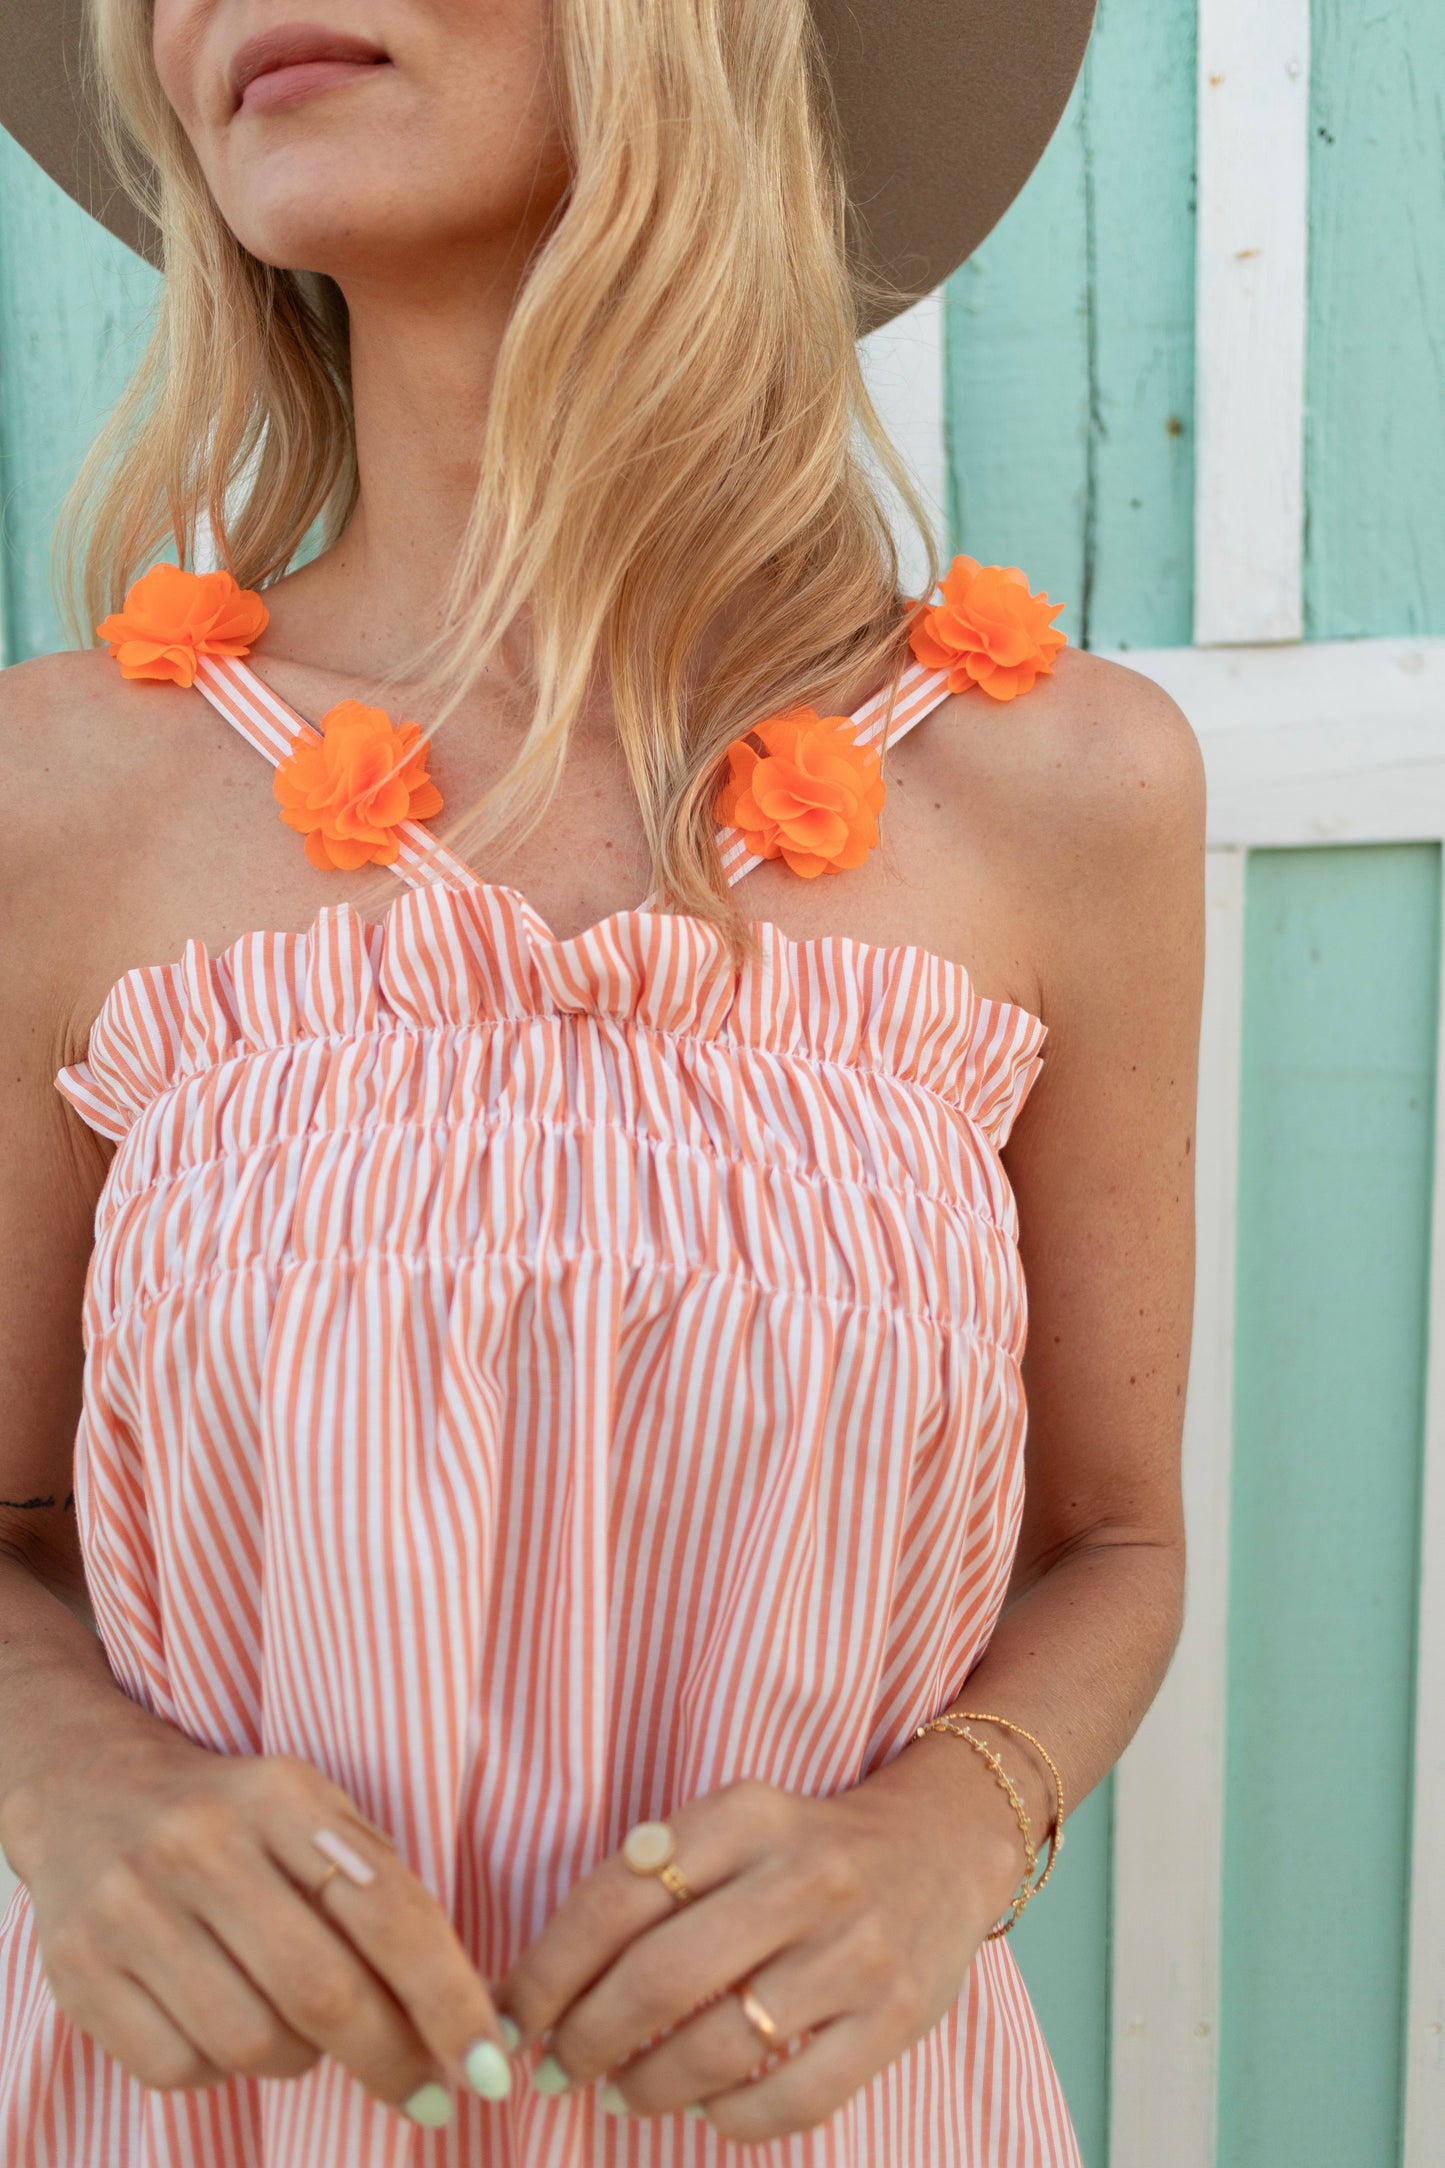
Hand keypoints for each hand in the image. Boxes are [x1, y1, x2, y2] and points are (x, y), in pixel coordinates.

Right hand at [3, 1720, 513, 2124]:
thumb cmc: (236, 1821)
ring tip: (304, 2030)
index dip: (448, 1997)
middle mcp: (200, 1845)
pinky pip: (181, 2067)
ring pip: (254, 2043)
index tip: (492, 2062)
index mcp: (278, 1795)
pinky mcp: (81, 1971)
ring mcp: (132, 1908)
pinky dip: (222, 2069)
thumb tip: (467, 2012)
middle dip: (393, 2058)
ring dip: (302, 2060)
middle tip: (431, 2093)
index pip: (387, 1907)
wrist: (90, 1793)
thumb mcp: (311, 1814)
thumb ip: (381, 1890)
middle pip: (324, 1991)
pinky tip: (226, 2026)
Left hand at [497, 1749, 1024, 2143]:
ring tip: (616, 2090)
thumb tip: (541, 1973)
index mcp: (748, 1815)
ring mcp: (856, 1953)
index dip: (548, 1968)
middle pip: (659, 1978)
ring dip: (643, 2086)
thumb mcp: (734, 1821)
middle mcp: (805, 1877)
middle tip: (554, 2064)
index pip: (617, 1896)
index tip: (512, 2012)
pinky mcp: (894, 2019)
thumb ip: (651, 1870)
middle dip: (584, 2037)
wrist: (944, 1844)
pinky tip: (701, 2105)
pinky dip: (726, 2118)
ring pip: (717, 2048)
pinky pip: (790, 2100)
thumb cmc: (805, 1845)